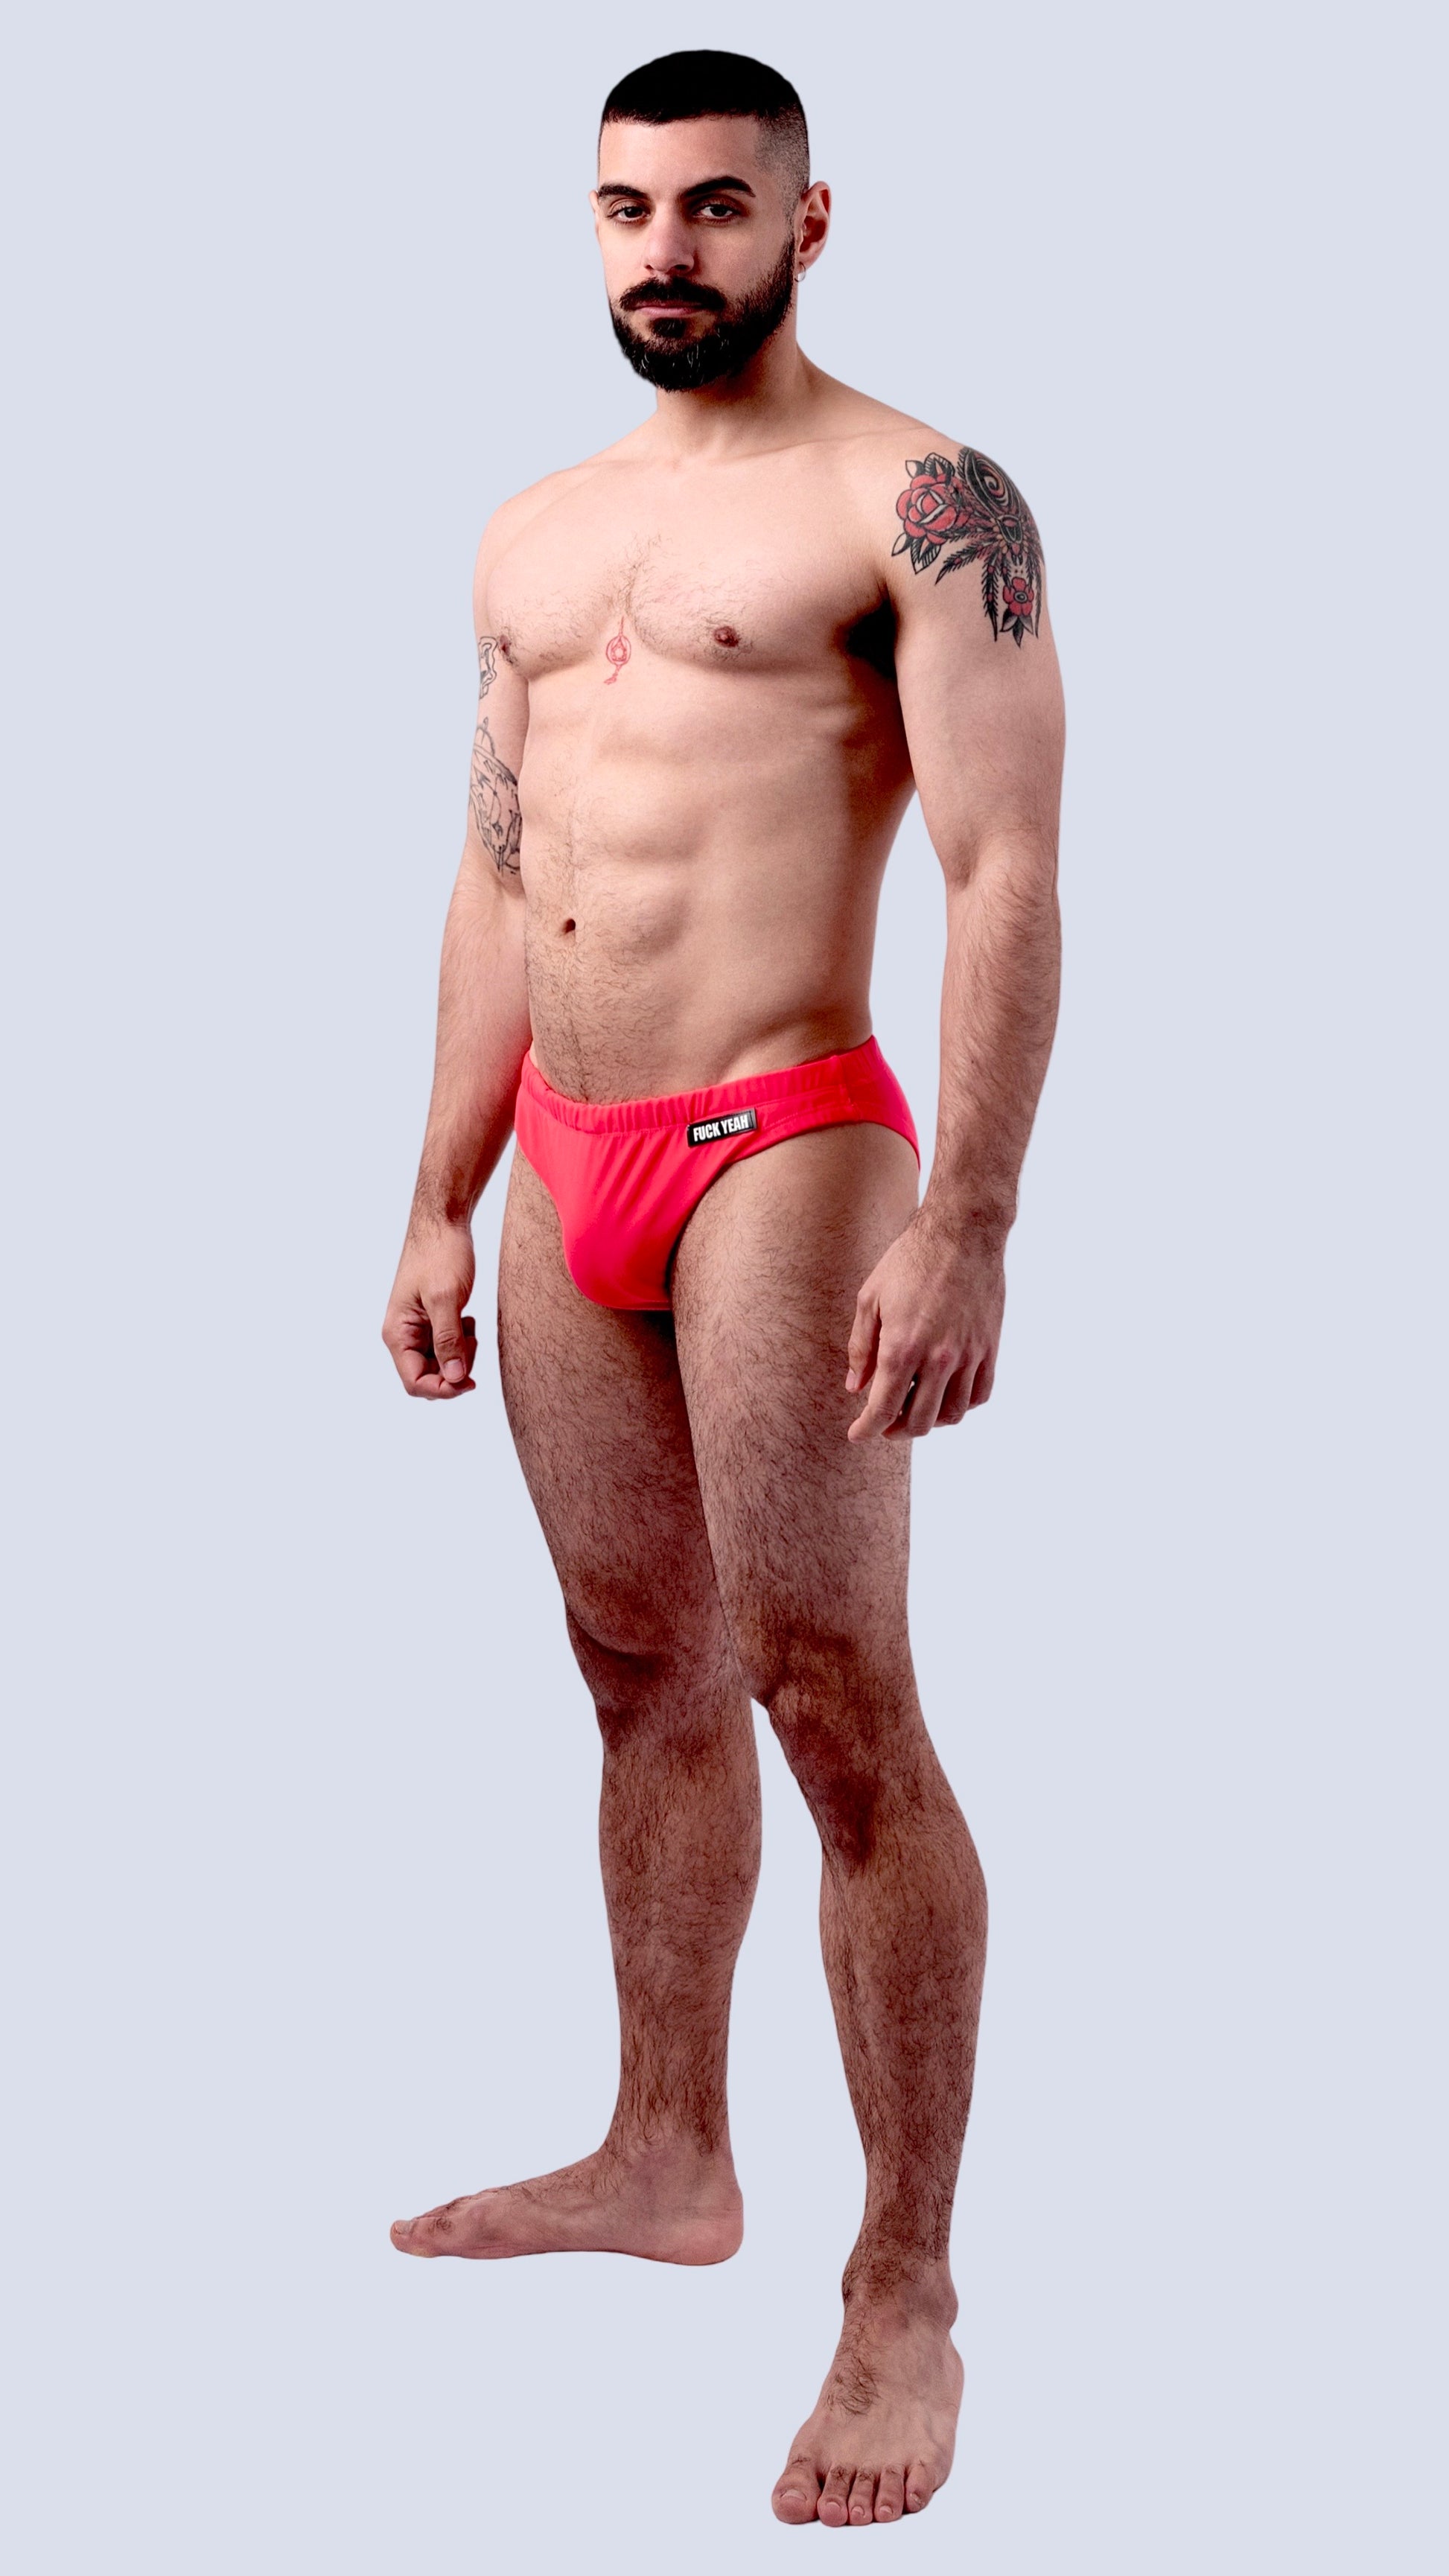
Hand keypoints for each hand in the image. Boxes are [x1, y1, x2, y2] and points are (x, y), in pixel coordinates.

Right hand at [382, 1222, 478, 1399]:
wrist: (443, 1223)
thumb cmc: (439, 1254)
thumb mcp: (445, 1298)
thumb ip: (449, 1340)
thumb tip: (455, 1378)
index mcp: (397, 1333)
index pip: (414, 1383)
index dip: (443, 1389)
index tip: (470, 1382)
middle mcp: (403, 1335)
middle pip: (429, 1377)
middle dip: (454, 1370)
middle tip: (471, 1341)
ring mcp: (418, 1328)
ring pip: (441, 1364)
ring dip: (461, 1354)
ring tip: (469, 1325)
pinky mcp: (432, 1320)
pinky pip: (447, 1346)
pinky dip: (462, 1341)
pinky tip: (468, 1318)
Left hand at [846, 1206, 1004, 1441]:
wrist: (962, 1233)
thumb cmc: (909, 1261)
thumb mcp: (870, 1299)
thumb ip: (860, 1348)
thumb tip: (856, 1387)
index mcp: (902, 1347)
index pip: (883, 1410)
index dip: (866, 1430)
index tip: (857, 1435)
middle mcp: (938, 1359)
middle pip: (919, 1422)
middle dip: (896, 1430)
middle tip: (884, 1423)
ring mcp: (969, 1355)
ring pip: (952, 1415)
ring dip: (930, 1420)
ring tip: (914, 1408)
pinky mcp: (989, 1347)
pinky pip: (979, 1394)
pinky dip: (960, 1405)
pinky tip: (945, 1394)